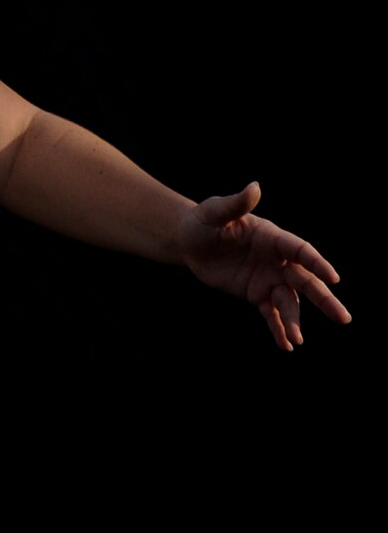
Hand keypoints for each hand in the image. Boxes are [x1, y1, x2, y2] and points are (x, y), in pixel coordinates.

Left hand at [179, 182, 349, 350]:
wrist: (189, 241)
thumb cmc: (205, 220)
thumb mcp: (216, 211)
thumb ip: (236, 203)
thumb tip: (255, 186)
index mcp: (272, 237)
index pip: (300, 251)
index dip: (317, 263)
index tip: (333, 278)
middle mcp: (276, 260)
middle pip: (305, 280)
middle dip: (324, 298)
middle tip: (344, 318)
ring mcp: (269, 279)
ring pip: (289, 302)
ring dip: (295, 320)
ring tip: (298, 339)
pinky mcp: (257, 295)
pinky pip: (272, 314)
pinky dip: (279, 329)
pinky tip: (286, 345)